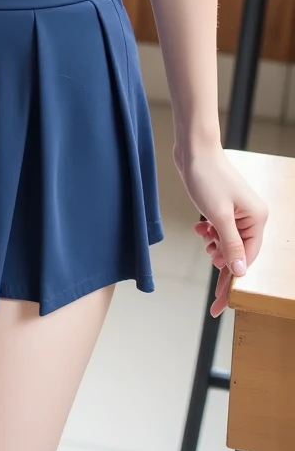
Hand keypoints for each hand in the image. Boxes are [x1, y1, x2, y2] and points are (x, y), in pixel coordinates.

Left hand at [176, 143, 268, 317]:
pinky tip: (200, 228)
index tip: (220, 302)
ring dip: (214, 244)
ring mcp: (238, 211)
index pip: (247, 258)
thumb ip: (230, 244)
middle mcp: (251, 216)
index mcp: (257, 219)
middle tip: (207, 254)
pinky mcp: (224, 206)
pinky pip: (219, 229)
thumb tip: (239, 270)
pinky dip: (209, 232)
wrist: (194, 149)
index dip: (232, 278)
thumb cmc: (207, 177)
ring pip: (227, 241)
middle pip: (238, 251)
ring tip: (203, 236)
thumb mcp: (219, 216)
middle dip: (221, 257)